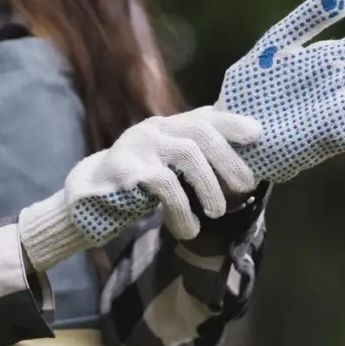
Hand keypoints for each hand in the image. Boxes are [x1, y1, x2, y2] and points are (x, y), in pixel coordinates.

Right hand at [19, 107, 260, 270]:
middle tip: (246, 185)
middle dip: (228, 158)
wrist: (85, 200)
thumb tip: (241, 168)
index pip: (204, 115)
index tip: (259, 134)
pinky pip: (165, 186)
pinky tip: (188, 229)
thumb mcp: (167, 168)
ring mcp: (138, 146)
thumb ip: (193, 161)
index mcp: (167, 127)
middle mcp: (154, 129)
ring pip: (187, 154)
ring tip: (217, 212)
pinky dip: (182, 211)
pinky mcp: (126, 170)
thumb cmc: (135, 186)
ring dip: (209, 186)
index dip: (233, 122)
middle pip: (200, 131)